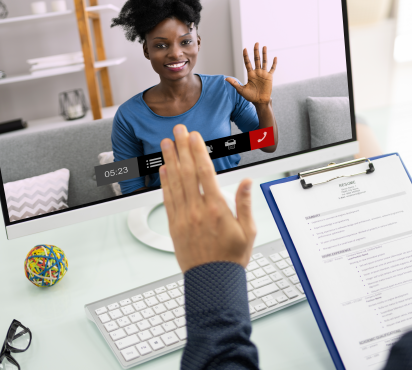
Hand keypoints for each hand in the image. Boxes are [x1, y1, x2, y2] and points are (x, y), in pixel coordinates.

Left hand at [159, 125, 257, 271]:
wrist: (213, 281)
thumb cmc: (231, 257)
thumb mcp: (248, 230)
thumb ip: (244, 203)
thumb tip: (245, 182)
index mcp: (216, 208)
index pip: (205, 172)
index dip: (198, 151)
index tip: (194, 136)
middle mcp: (197, 210)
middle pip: (187, 172)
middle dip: (182, 148)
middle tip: (178, 130)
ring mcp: (184, 217)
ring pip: (174, 182)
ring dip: (170, 160)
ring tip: (166, 143)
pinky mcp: (175, 225)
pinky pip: (168, 199)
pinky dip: (165, 183)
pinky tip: (163, 170)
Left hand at [226, 43, 276, 104]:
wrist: (260, 102)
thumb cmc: (250, 97)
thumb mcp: (241, 90)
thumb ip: (234, 83)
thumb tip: (225, 78)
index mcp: (250, 74)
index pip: (247, 63)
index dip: (246, 56)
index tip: (245, 49)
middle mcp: (257, 72)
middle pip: (256, 59)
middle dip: (256, 51)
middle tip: (256, 43)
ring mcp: (263, 74)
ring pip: (264, 62)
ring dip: (264, 54)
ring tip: (264, 46)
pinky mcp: (269, 77)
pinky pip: (272, 69)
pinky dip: (274, 63)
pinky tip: (275, 57)